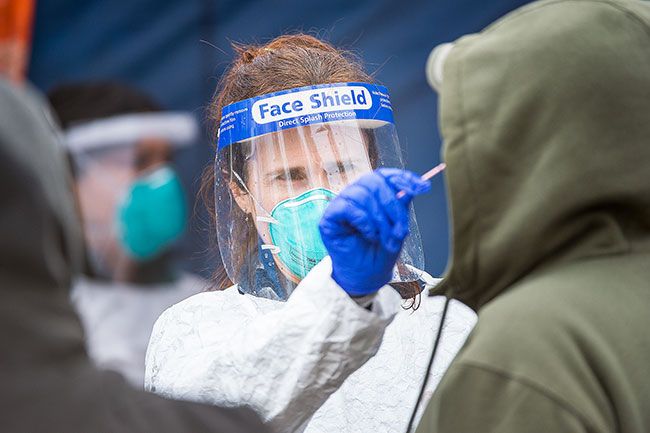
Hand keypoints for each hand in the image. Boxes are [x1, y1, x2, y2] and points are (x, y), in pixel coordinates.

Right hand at [319, 168, 430, 296]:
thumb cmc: (380, 252)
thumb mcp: (398, 227)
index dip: (402, 177)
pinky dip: (364, 221)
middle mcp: (355, 195)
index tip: (422, 186)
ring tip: (386, 238)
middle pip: (374, 181)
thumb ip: (401, 206)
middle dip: (393, 205)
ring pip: (362, 194)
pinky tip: (370, 235)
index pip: (384, 175)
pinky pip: (348, 207)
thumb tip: (411, 186)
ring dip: (380, 218)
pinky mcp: (329, 218)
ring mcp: (341, 205)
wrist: (367, 277)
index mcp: (372, 194)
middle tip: (401, 229)